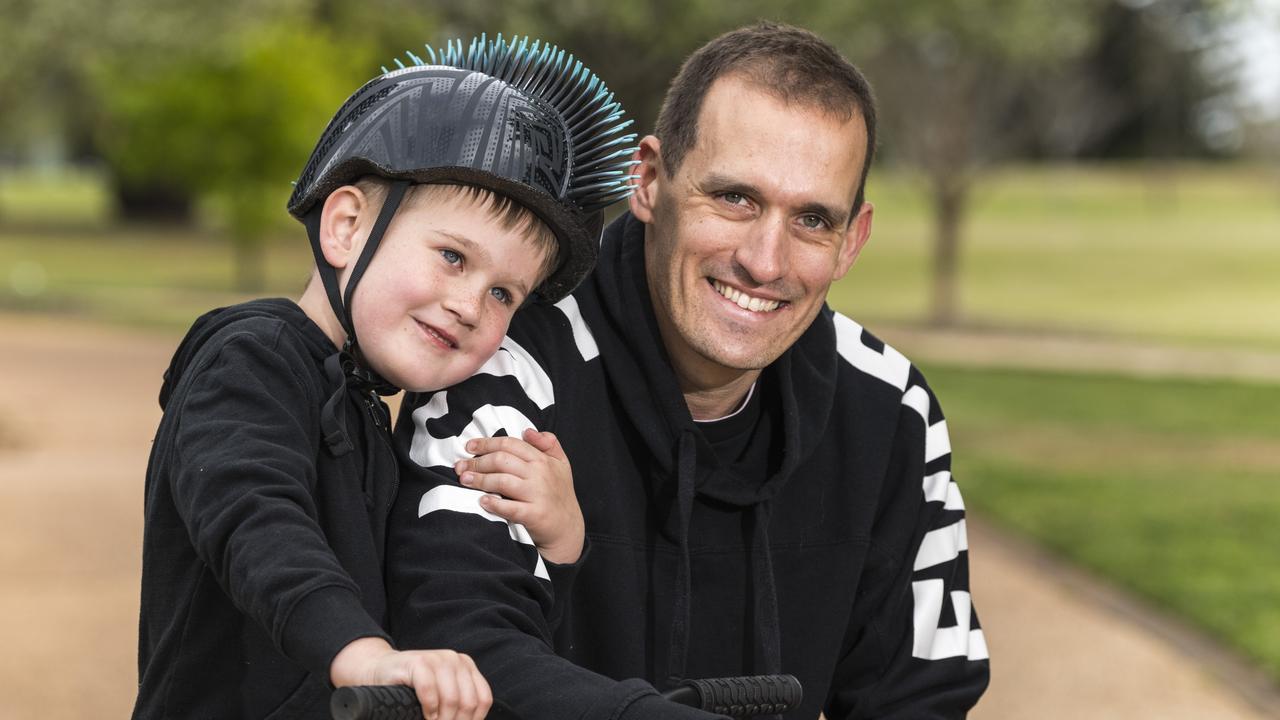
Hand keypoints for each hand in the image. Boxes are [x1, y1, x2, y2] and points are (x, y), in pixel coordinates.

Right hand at [330, 637, 490, 719]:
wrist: (380, 671)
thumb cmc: (412, 688)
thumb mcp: (442, 693)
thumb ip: (456, 705)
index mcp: (466, 666)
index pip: (483, 699)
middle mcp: (455, 659)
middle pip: (468, 702)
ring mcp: (436, 658)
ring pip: (452, 698)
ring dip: (443, 719)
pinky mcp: (418, 662)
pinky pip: (430, 691)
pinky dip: (429, 709)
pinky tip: (425, 715)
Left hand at [455, 428, 584, 564]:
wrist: (568, 527)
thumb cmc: (560, 493)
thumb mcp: (561, 463)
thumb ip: (548, 442)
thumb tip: (527, 431)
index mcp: (542, 460)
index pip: (510, 444)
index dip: (487, 443)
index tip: (469, 447)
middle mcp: (540, 474)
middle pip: (502, 460)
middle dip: (477, 462)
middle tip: (461, 466)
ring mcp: (537, 495)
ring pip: (502, 481)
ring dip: (480, 480)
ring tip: (465, 480)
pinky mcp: (534, 515)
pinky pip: (510, 508)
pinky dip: (495, 504)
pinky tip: (482, 501)